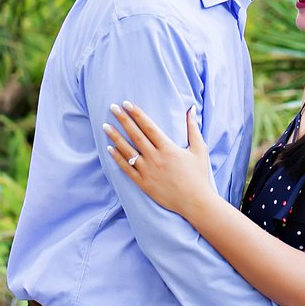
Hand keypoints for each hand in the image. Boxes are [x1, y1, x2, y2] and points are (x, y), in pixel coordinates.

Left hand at [104, 101, 213, 216]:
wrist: (195, 202)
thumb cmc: (198, 176)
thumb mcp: (199, 149)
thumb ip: (193, 128)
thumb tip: (191, 109)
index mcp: (168, 148)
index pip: (148, 126)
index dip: (137, 114)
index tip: (126, 103)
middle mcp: (155, 158)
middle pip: (135, 135)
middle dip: (123, 120)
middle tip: (112, 107)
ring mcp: (148, 171)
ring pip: (127, 151)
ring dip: (115, 137)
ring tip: (105, 126)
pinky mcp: (143, 184)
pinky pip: (127, 169)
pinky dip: (117, 158)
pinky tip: (110, 149)